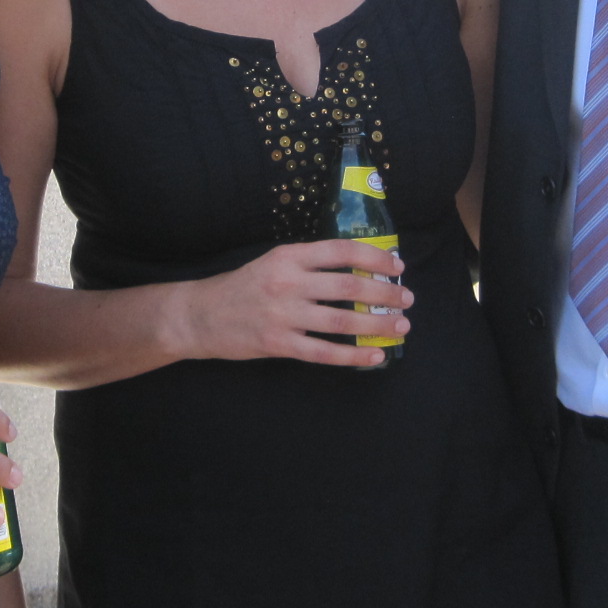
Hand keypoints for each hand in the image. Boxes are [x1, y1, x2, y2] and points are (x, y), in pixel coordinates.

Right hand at [170, 240, 413, 368]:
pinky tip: (375, 356)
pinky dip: (354, 355)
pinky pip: (325, 352)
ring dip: (378, 325)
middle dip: (385, 294)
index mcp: (290, 256)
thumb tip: (359, 269)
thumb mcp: (274, 262)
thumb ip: (310, 264)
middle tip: (407, 299)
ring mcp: (284, 315)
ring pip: (342, 321)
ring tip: (401, 327)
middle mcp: (289, 282)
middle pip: (350, 287)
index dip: (376, 257)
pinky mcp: (279, 344)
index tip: (398, 266)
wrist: (201, 315)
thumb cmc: (244, 287)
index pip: (343, 251)